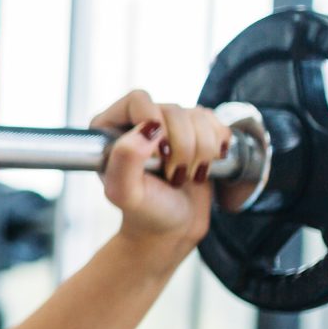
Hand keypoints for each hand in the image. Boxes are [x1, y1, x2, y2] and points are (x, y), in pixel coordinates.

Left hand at [90, 88, 229, 255]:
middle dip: (182, 147)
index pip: (138, 100)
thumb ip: (125, 160)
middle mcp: (138, 121)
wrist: (172, 228)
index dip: (156, 123)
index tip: (161, 157)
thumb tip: (148, 129)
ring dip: (201, 151)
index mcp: (110, 128)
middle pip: (173, 109)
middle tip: (174, 175)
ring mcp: (169, 126)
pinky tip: (204, 166)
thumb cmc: (145, 213)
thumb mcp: (126, 193)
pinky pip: (215, 122)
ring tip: (186, 175)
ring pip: (198, 116)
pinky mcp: (195, 132)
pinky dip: (217, 146)